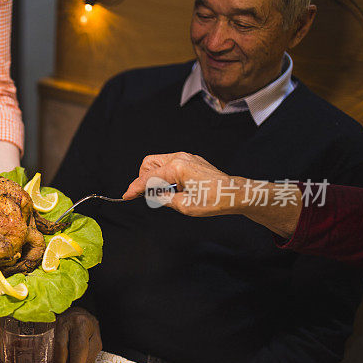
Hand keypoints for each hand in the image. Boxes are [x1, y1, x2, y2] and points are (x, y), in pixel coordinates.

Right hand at [53, 308, 101, 362]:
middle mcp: (65, 323)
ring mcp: (53, 327)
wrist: (74, 312)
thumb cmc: (86, 327)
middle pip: (61, 350)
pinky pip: (49, 352)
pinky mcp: (46, 332)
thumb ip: (90, 356)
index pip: (78, 347)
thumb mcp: (95, 339)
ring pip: (53, 352)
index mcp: (81, 324)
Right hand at [122, 152, 244, 216]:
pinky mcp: (191, 160)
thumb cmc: (214, 200)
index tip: (126, 196)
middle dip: (143, 178)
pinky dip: (164, 174)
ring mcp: (186, 157)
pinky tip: (172, 187)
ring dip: (154, 176)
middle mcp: (180, 158)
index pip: (148, 178)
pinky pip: (169, 163)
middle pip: (149, 163)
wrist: (235, 193)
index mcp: (177, 168)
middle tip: (147, 194)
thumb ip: (163, 199)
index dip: (135, 188)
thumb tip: (152, 195)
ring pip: (158, 162)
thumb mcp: (184, 205)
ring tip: (163, 192)